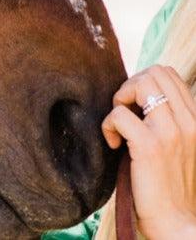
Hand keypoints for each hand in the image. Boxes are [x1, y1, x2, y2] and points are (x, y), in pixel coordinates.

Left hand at [101, 65, 195, 239]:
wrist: (175, 223)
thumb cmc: (167, 182)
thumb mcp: (175, 142)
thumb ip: (165, 116)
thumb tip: (136, 90)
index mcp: (195, 120)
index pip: (168, 73)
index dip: (143, 82)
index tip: (135, 107)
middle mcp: (188, 122)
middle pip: (154, 72)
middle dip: (131, 86)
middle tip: (126, 113)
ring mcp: (171, 133)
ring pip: (140, 83)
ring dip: (120, 100)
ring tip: (121, 125)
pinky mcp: (151, 146)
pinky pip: (119, 114)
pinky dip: (108, 125)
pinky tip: (115, 144)